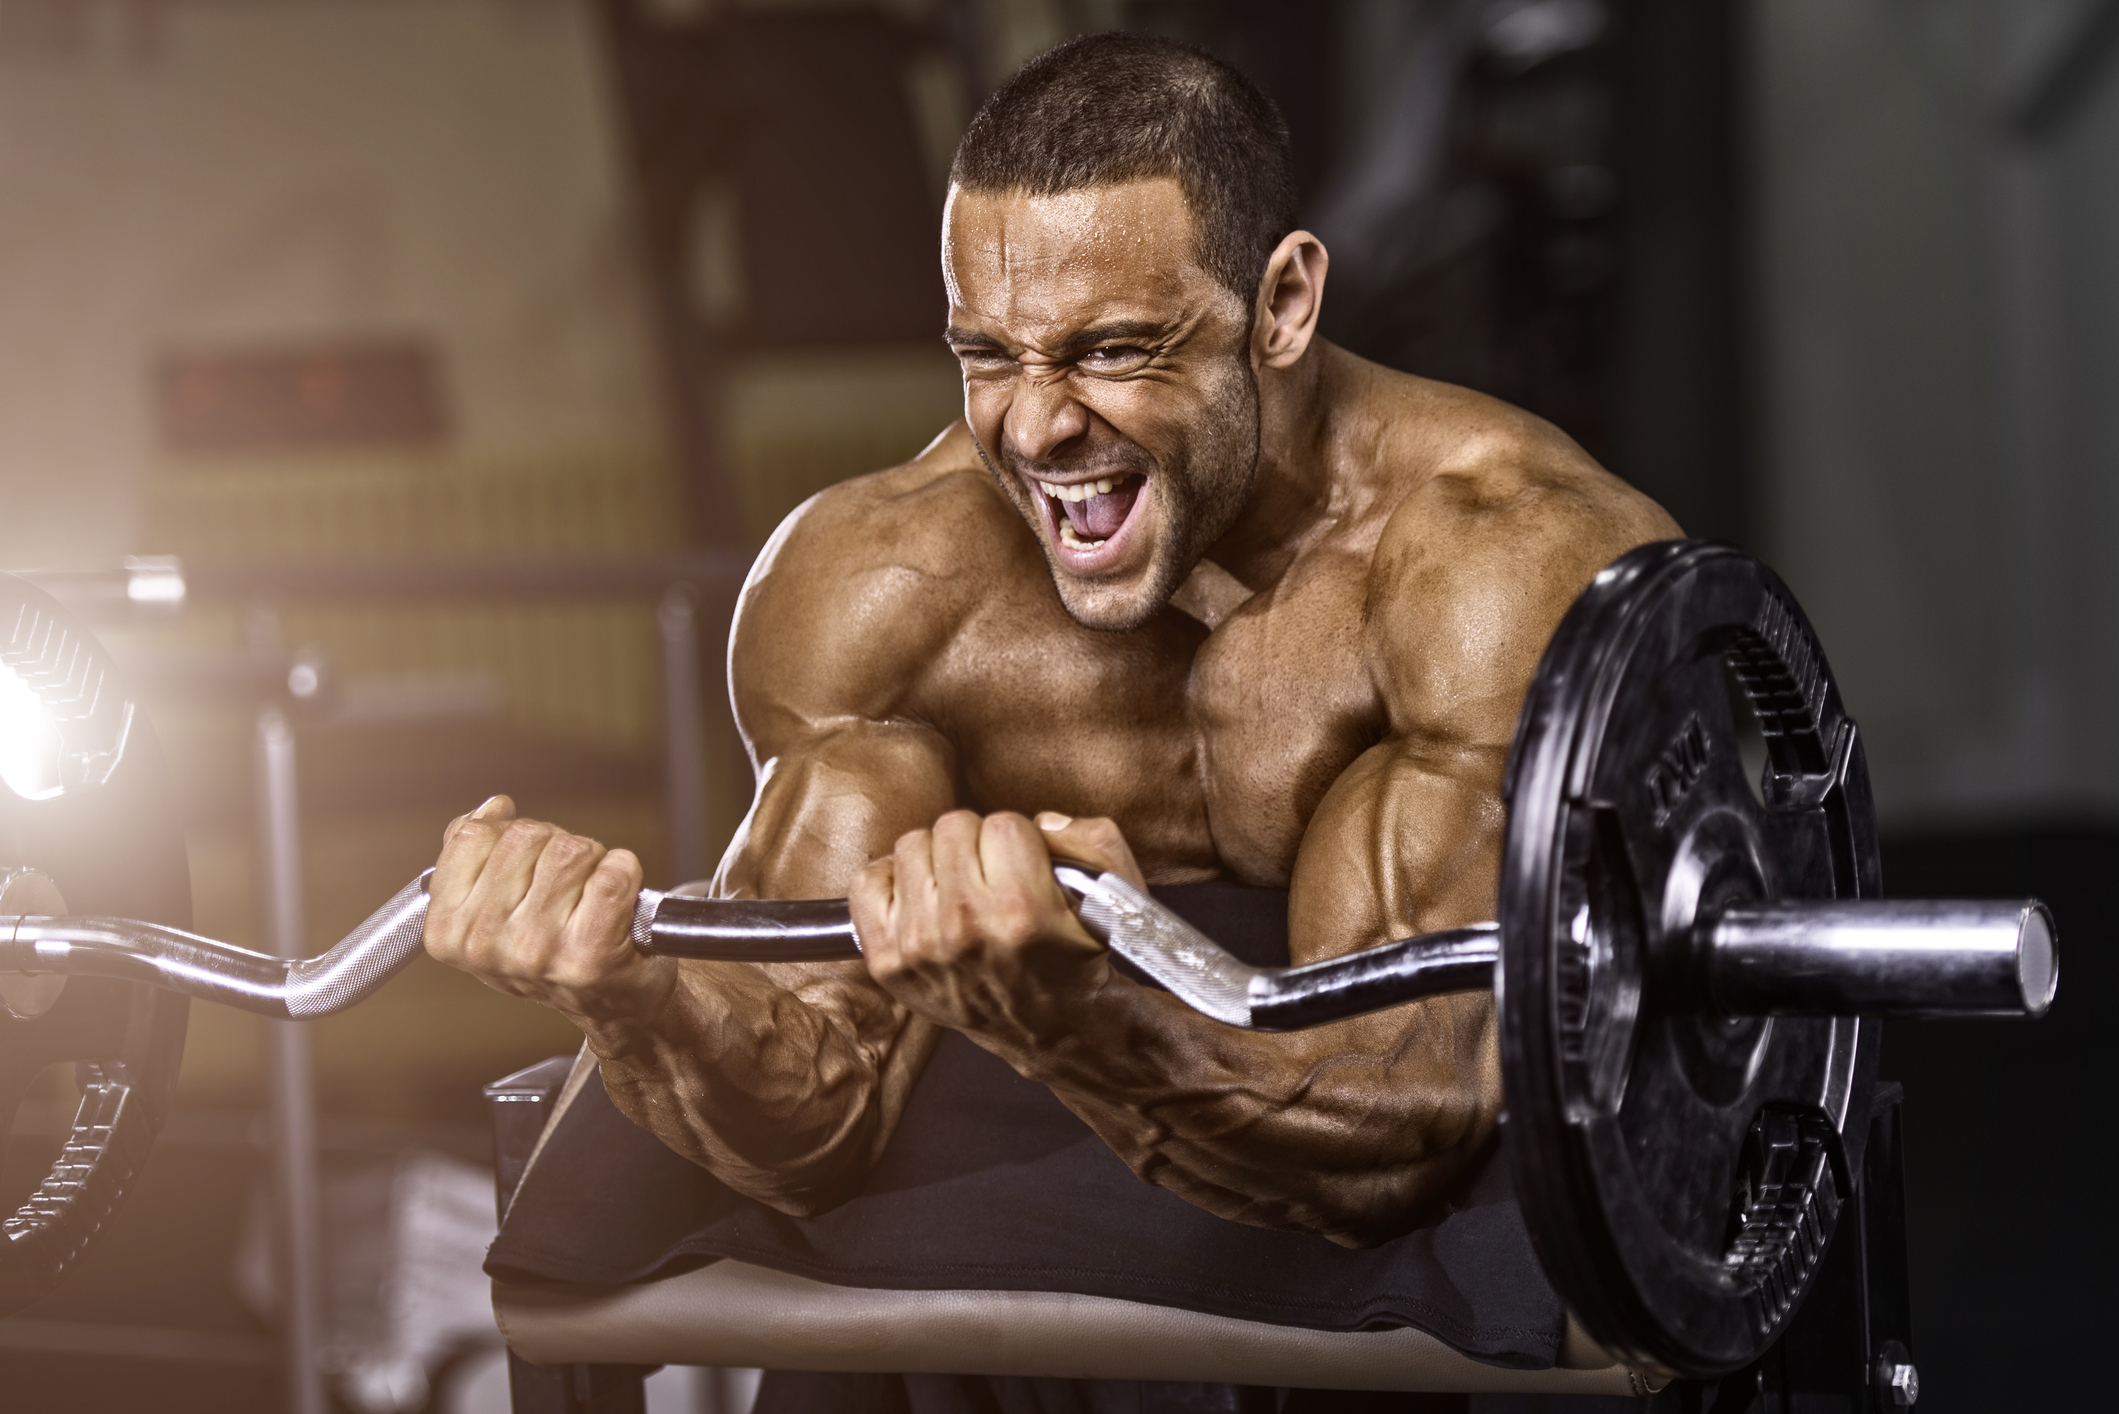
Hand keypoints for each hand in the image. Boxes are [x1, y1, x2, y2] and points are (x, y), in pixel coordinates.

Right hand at [423, 795, 670, 1028]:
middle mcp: (486, 945)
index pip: (474, 835)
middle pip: (526, 835)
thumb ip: (474, 854)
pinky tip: (617, 904)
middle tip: (565, 889)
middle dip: (554, 847)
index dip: (509, 835)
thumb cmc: (553, 951)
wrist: (612, 1004)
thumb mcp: (490, 909)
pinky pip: (614, 872)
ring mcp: (538, 951)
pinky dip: (625, 874)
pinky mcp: (592, 952)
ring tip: (589, 899)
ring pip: (572, 850)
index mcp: (448, 932)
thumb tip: (491, 809)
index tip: (524, 866)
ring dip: (592, 862)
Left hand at [850, 809, 1147, 1049]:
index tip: (1029, 868)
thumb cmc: (1081, 961)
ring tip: (962, 890)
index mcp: (1021, 910)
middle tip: (996, 877)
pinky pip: (867, 883)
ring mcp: (920, 948)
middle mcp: (964, 929)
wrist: (1057, 1033)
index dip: (1022, 841)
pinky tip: (923, 900)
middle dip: (979, 845)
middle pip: (952, 826)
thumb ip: (1091, 837)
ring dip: (939, 861)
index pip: (1004, 823)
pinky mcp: (888, 963)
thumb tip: (1042, 822)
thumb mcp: (1117, 893)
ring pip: (911, 845)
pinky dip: (891, 882)